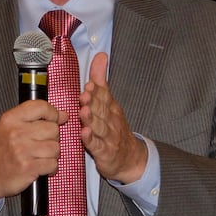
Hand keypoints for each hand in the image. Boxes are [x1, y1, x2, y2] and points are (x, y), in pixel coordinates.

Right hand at [0, 100, 66, 208]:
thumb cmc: (0, 151)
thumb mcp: (9, 127)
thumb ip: (35, 118)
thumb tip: (63, 115)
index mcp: (10, 119)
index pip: (41, 107)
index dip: (53, 113)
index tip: (54, 120)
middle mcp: (16, 132)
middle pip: (53, 129)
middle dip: (52, 138)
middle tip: (40, 144)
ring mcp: (22, 150)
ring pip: (55, 148)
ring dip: (51, 155)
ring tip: (39, 156)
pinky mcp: (28, 167)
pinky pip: (53, 164)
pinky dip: (50, 168)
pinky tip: (40, 167)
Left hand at [80, 52, 147, 183]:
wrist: (131, 158)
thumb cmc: (115, 128)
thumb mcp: (110, 102)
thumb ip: (102, 80)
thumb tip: (100, 56)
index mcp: (111, 107)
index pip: (104, 96)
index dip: (97, 90)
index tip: (90, 84)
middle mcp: (111, 120)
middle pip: (101, 110)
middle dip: (93, 101)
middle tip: (85, 94)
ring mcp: (108, 137)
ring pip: (99, 126)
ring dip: (91, 119)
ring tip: (84, 112)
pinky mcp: (104, 152)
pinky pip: (96, 145)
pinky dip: (90, 140)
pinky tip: (84, 134)